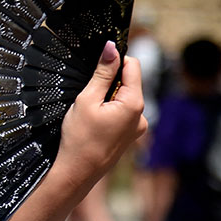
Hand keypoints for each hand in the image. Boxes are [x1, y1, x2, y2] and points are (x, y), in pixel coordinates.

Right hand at [0, 42, 146, 220]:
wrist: (78, 172)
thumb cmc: (80, 137)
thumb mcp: (87, 99)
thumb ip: (102, 73)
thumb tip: (111, 48)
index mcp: (135, 103)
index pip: (132, 66)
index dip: (114, 61)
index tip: (96, 65)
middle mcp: (142, 115)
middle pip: (128, 82)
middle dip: (108, 82)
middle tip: (87, 96)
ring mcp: (137, 127)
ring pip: (124, 98)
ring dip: (108, 97)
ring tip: (89, 112)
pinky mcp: (130, 135)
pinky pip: (122, 113)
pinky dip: (109, 111)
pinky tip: (94, 122)